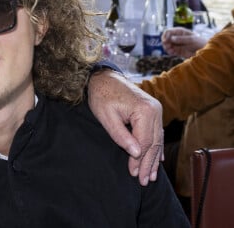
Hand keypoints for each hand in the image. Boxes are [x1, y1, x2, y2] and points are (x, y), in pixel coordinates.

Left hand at [88, 70, 162, 185]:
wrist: (103, 77)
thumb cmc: (101, 95)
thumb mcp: (106, 117)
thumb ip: (121, 136)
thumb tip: (136, 153)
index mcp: (144, 110)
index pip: (144, 142)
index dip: (139, 160)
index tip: (134, 174)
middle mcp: (154, 110)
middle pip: (153, 143)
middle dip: (147, 163)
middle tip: (143, 181)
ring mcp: (156, 109)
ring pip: (157, 139)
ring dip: (153, 158)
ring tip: (151, 176)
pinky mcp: (152, 109)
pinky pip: (157, 132)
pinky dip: (156, 146)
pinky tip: (157, 159)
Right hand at [162, 27, 205, 57]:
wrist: (204, 51)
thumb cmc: (199, 43)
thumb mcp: (191, 40)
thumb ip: (181, 39)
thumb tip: (171, 38)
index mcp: (179, 32)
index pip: (168, 31)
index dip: (165, 36)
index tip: (166, 41)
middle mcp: (176, 37)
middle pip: (165, 38)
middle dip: (165, 43)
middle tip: (168, 47)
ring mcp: (176, 44)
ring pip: (166, 45)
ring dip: (166, 48)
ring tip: (171, 51)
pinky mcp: (177, 50)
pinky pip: (170, 51)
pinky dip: (169, 52)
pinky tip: (173, 53)